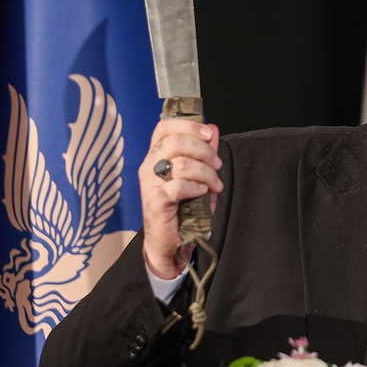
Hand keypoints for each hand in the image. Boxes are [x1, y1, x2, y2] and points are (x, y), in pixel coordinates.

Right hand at [138, 119, 221, 278]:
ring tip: (215, 184)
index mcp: (157, 155)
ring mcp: (150, 184)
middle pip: (175, 142)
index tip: (208, 134)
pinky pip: (178, 186)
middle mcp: (149, 165)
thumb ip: (203, 153)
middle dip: (204, 151)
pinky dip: (196, 187)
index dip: (188, 125)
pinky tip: (202, 193)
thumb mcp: (197, 176)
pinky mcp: (155, 201)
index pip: (164, 127)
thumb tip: (212, 129)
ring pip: (180, 164)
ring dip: (206, 173)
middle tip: (217, 165)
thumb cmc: (182, 207)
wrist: (169, 241)